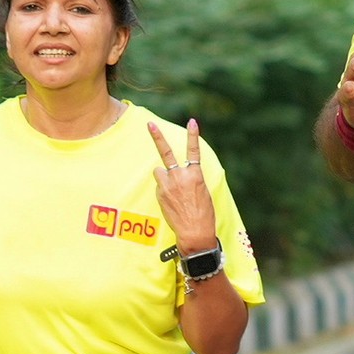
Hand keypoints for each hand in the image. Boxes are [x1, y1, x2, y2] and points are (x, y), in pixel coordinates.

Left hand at [150, 118, 220, 256]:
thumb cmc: (204, 214)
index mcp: (195, 175)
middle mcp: (180, 176)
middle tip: (150, 124)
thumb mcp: (203, 192)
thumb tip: (180, 175)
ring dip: (164, 177)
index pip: (194, 151)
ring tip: (172, 190)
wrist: (194, 231)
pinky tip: (172, 202)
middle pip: (166, 152)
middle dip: (157, 136)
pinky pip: (160, 187)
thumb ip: (191, 179)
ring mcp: (167, 185)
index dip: (193, 135)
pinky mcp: (160, 194)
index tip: (192, 121)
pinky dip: (164, 191)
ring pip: (159, 172)